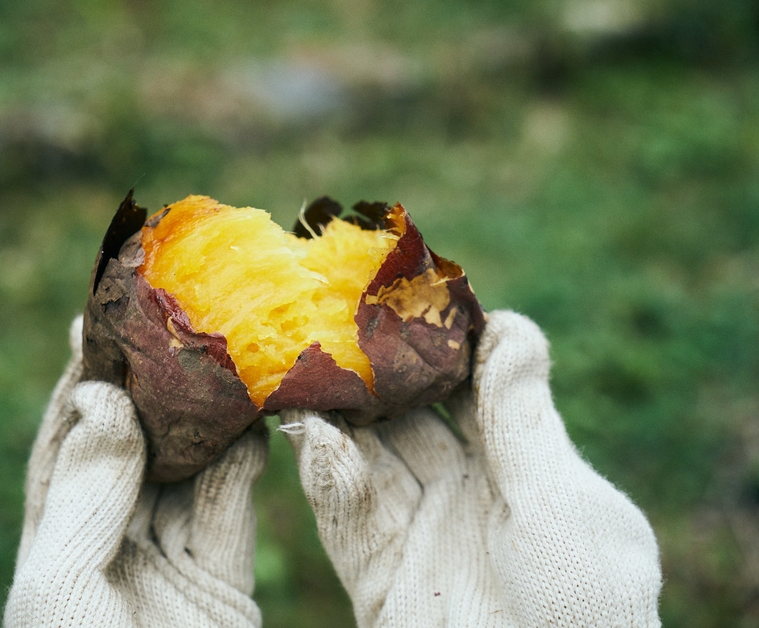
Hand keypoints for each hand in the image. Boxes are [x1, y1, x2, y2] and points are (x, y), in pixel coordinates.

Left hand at [5, 317, 266, 626]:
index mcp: (55, 541)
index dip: (82, 384)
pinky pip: (231, 510)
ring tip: (226, 369)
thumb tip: (102, 398)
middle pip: (132, 448)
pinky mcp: (219, 580)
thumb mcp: (61, 583)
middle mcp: (110, 541)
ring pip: (188, 471)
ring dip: (207, 423)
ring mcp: (166, 559)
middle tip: (178, 331)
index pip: (66, 443)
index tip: (100, 325)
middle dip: (153, 392)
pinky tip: (254, 430)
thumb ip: (87, 491)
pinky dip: (243, 468)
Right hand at [281, 311, 661, 626]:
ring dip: (338, 420)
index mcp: (522, 471)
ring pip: (368, 462)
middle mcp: (467, 496)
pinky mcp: (380, 581)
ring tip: (306, 371)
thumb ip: (521, 421)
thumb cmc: (584, 611)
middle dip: (374, 375)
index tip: (404, 294)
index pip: (473, 390)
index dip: (442, 344)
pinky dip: (327, 479)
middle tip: (332, 322)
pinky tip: (311, 437)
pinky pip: (347, 520)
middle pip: (409, 419)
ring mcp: (421, 536)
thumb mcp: (562, 507)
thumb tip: (507, 322)